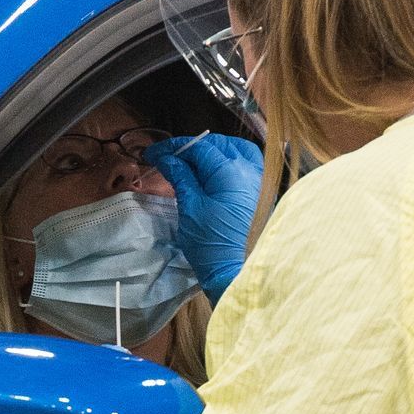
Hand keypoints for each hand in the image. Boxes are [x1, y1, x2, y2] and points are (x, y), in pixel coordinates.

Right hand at [144, 134, 262, 304]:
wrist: (229, 268)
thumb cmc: (208, 241)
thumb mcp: (189, 206)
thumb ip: (180, 175)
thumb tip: (166, 157)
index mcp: (230, 172)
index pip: (199, 147)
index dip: (174, 147)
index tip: (153, 153)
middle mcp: (248, 170)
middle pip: (217, 144)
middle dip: (192, 147)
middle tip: (169, 158)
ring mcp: (257, 179)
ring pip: (235, 149)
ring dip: (212, 150)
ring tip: (191, 161)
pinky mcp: (259, 189)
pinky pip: (247, 162)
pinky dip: (229, 158)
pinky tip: (214, 168)